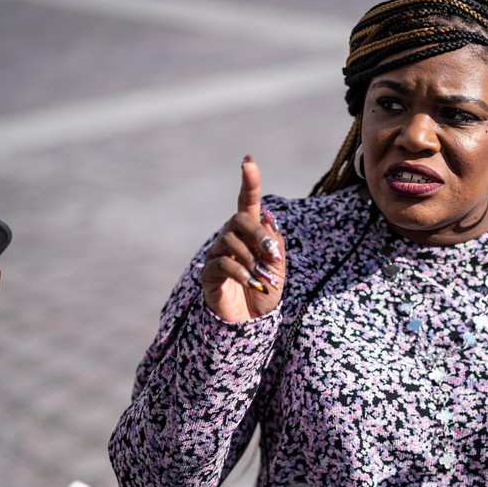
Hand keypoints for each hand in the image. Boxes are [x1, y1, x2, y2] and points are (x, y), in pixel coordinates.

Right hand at [201, 156, 284, 321]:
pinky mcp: (208, 273)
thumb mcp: (278, 268)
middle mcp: (230, 238)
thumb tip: (266, 220)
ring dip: (253, 261)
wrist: (251, 325)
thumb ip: (274, 243)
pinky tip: (254, 285)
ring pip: (231, 242)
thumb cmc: (266, 292)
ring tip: (265, 281)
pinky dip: (242, 273)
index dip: (248, 182)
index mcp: (249, 233)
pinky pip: (223, 263)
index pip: (247, 202)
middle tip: (274, 256)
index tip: (248, 161)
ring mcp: (217, 254)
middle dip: (259, 235)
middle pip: (239, 219)